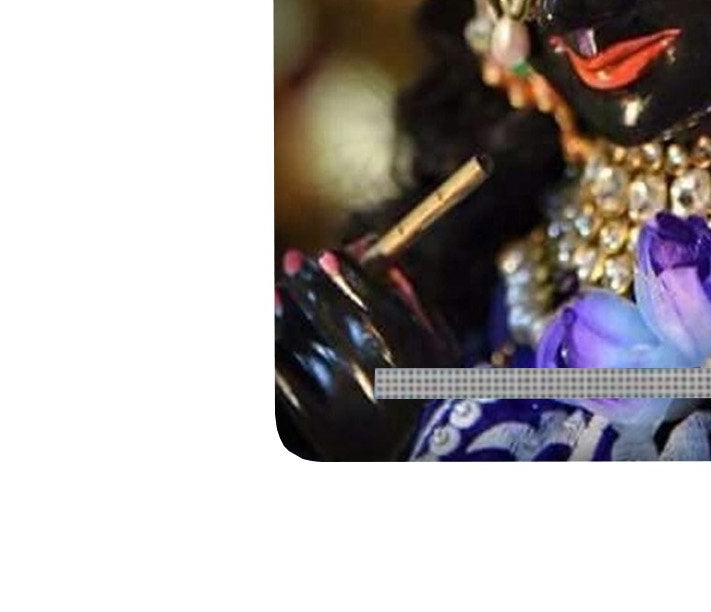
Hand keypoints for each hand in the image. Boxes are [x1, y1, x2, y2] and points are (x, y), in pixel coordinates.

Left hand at [275, 246, 452, 460]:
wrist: (432, 454)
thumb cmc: (436, 394)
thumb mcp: (441, 346)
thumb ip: (414, 304)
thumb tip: (389, 268)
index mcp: (403, 346)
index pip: (366, 295)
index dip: (344, 271)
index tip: (328, 255)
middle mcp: (369, 368)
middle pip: (328, 312)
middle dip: (307, 281)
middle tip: (293, 261)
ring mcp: (338, 397)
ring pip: (301, 342)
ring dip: (284, 312)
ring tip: (275, 293)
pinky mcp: (317, 425)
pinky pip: (285, 384)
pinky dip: (274, 356)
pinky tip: (270, 339)